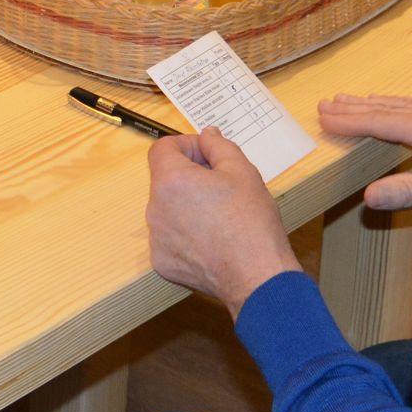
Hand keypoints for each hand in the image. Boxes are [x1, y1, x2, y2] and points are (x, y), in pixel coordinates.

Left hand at [145, 129, 297, 317]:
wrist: (256, 276)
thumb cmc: (251, 222)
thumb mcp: (243, 171)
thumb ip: (218, 146)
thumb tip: (206, 135)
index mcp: (171, 180)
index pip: (162, 148)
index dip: (186, 145)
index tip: (207, 155)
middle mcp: (155, 208)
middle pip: (165, 179)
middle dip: (189, 176)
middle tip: (221, 185)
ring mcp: (156, 239)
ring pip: (168, 209)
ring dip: (187, 204)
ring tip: (220, 214)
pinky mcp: (162, 262)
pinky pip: (170, 237)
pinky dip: (186, 234)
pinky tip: (213, 239)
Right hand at [317, 92, 411, 210]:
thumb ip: (406, 192)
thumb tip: (367, 197)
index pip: (380, 122)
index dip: (350, 122)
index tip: (323, 120)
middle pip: (385, 108)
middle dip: (352, 108)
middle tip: (324, 104)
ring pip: (398, 104)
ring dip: (369, 104)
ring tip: (346, 100)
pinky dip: (393, 104)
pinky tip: (389, 104)